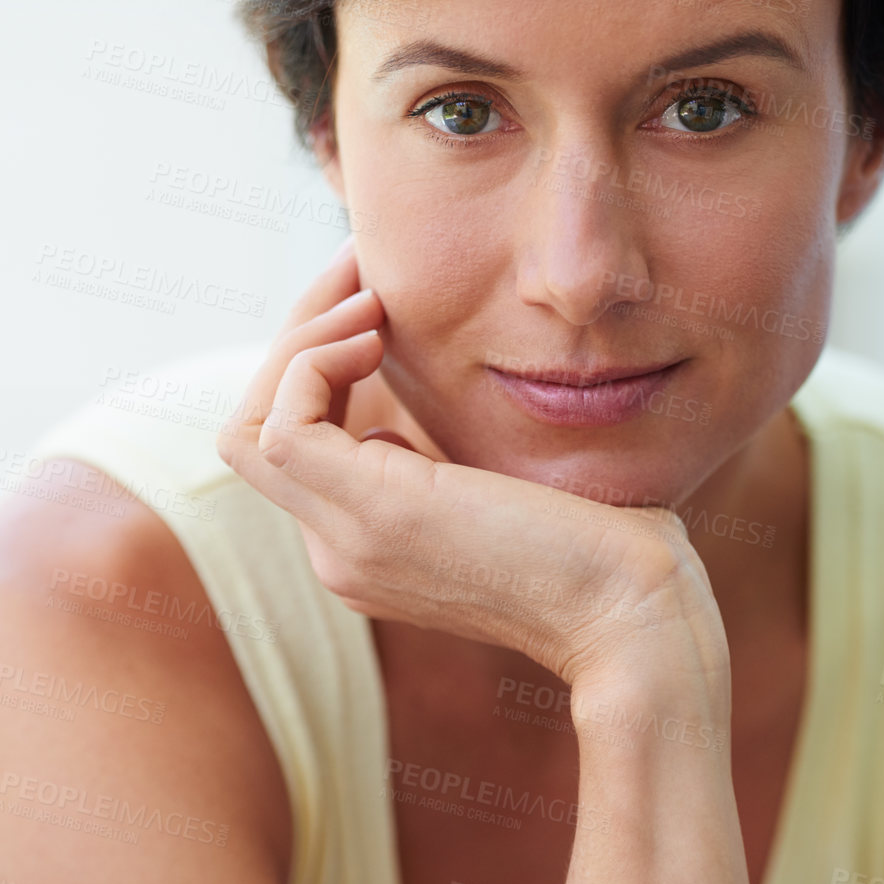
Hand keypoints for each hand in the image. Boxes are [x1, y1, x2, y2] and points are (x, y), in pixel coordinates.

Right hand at [216, 242, 727, 690]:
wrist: (636, 612)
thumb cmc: (605, 548)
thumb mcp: (499, 491)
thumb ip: (440, 465)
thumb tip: (395, 420)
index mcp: (367, 549)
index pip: (292, 447)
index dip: (317, 364)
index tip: (375, 300)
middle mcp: (340, 554)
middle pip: (252, 433)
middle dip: (298, 337)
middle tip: (360, 271)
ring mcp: (347, 542)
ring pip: (248, 429)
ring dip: (299, 342)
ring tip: (371, 298)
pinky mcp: (371, 513)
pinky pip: (279, 425)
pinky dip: (313, 363)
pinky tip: (377, 336)